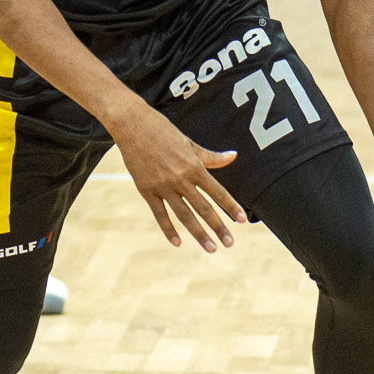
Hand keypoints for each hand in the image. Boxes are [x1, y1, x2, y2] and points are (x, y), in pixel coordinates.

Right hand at [109, 102, 244, 249]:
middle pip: (203, 208)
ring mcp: (163, 186)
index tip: (242, 221)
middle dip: (218, 227)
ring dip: (198, 233)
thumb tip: (233, 156)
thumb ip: (210, 156)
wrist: (132, 125)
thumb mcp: (189, 143)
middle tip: (230, 243)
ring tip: (211, 248)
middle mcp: (180, 179)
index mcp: (193, 166)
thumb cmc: (162, 130)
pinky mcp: (146, 190)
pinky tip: (178, 242)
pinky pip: (160, 213)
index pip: (217, 191)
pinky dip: (168, 229)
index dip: (230, 206)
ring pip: (184, 215)